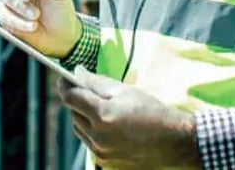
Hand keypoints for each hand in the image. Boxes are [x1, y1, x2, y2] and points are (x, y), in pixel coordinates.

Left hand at [57, 67, 200, 169]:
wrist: (172, 141)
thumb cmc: (151, 110)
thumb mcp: (125, 90)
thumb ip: (97, 82)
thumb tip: (77, 73)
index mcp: (103, 115)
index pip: (71, 98)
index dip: (65, 86)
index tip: (63, 78)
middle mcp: (98, 137)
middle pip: (73, 114)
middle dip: (77, 100)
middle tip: (87, 90)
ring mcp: (100, 153)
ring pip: (80, 130)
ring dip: (84, 117)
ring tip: (101, 108)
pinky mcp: (105, 163)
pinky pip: (90, 143)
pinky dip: (93, 132)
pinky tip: (110, 125)